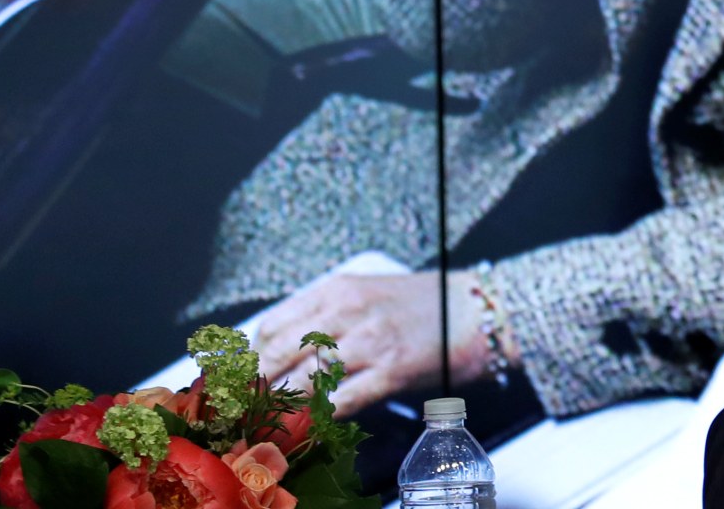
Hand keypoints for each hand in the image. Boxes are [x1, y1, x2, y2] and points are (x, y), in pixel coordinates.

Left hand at [253, 271, 499, 414]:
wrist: (480, 311)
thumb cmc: (426, 306)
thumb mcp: (370, 295)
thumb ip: (329, 317)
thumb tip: (285, 354)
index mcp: (338, 290)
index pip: (271, 326)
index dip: (249, 362)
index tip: (243, 386)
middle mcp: (347, 312)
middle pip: (276, 355)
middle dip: (254, 392)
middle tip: (244, 417)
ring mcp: (369, 342)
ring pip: (302, 382)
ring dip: (280, 413)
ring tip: (267, 432)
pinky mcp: (391, 372)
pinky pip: (339, 402)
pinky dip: (316, 422)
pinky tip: (306, 433)